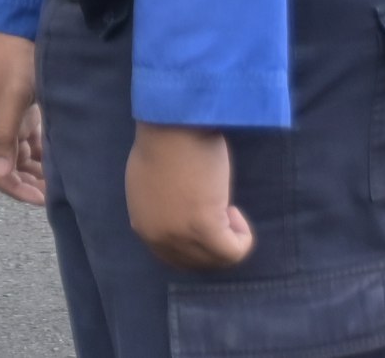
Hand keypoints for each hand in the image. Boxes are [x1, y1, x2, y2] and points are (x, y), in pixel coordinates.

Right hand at [0, 31, 46, 203]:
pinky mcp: (21, 114)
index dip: (13, 188)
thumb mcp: (10, 97)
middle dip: (26, 185)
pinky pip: (30, 144)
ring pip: (19, 158)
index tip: (39, 199)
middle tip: (53, 196)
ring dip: (35, 174)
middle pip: (5, 167)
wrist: (18, 28)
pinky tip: (58, 164)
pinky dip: (41, 157)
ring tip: (59, 184)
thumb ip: (4, 135)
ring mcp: (5, 121)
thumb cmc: (13, 61)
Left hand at [126, 122, 254, 269]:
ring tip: (226, 206)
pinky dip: (242, 236)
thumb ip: (160, 207)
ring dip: (229, 237)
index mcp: (142, 224)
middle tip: (220, 211)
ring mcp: (179, 235)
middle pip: (196, 262)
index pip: (173, 257)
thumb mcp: (150, 183)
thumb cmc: (164, 141)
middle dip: (215, 243)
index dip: (197, 243)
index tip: (207, 216)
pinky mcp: (203, 228)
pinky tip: (233, 209)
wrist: (173, 122)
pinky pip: (233, 252)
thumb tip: (181, 219)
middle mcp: (156, 236)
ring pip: (217, 260)